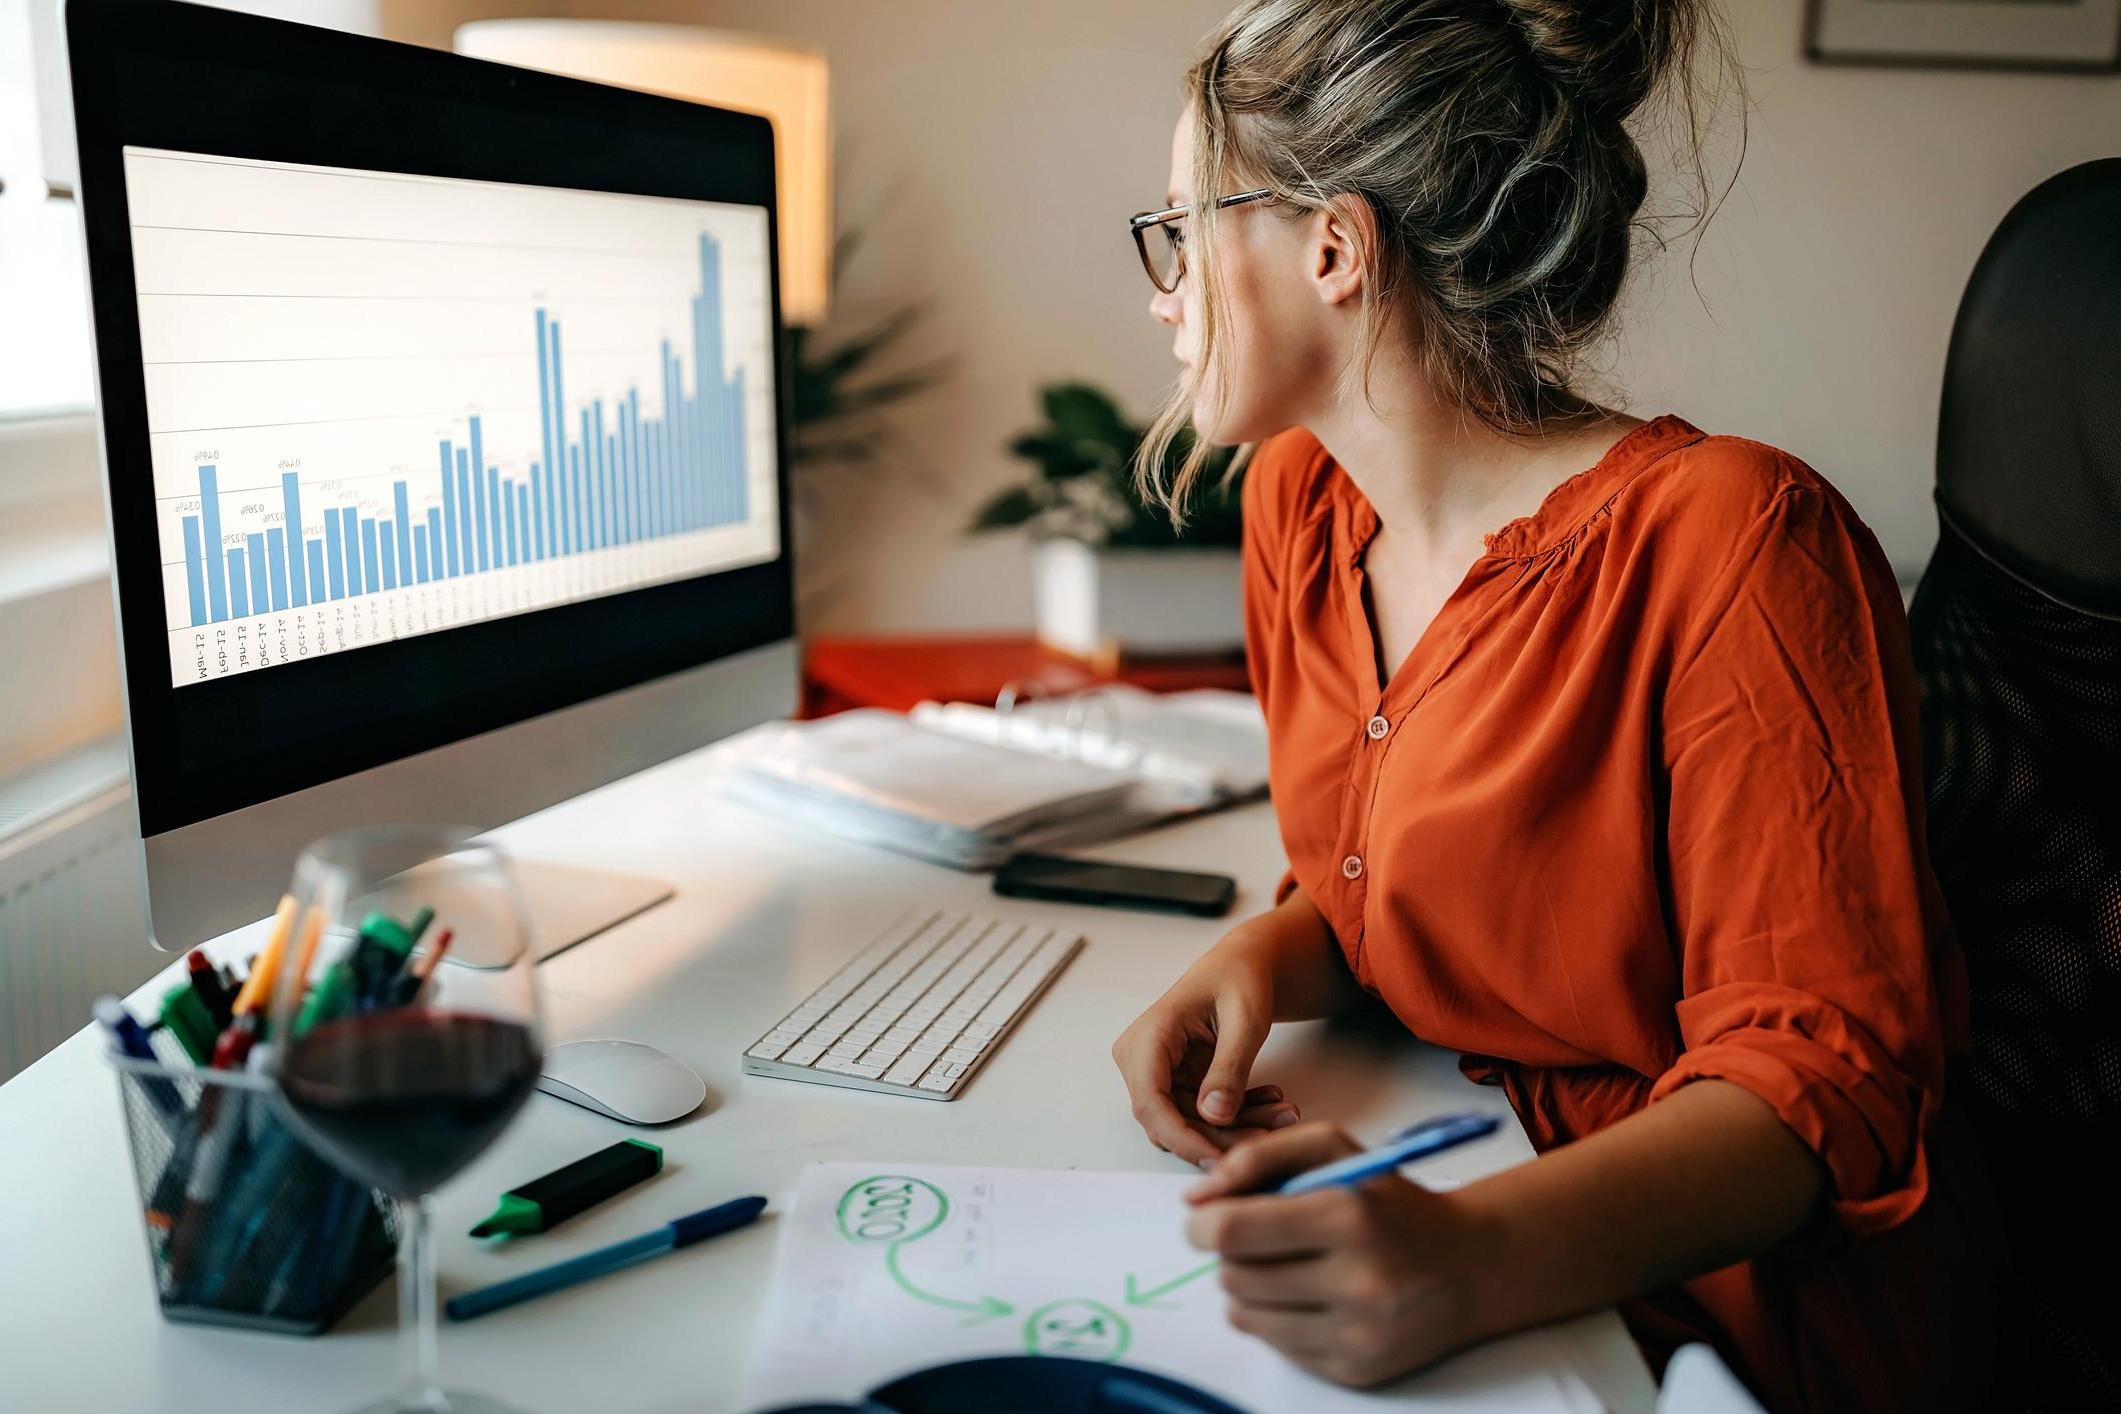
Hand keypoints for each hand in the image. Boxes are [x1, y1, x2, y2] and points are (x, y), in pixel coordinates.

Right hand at [1111, 925, 1300, 1166]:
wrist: (1243, 966)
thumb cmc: (1240, 978)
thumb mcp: (1245, 1019)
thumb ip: (1230, 1067)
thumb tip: (1214, 1115)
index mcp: (1149, 1037)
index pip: (1151, 1103)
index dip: (1183, 1139)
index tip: (1221, 1162)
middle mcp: (1142, 1059)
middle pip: (1172, 1120)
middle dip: (1222, 1135)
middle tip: (1272, 1135)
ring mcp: (1159, 1074)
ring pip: (1191, 1124)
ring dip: (1237, 1127)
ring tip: (1283, 1113)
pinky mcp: (1177, 1084)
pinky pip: (1203, 1115)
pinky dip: (1238, 1114)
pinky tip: (1270, 1102)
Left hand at [1181, 1122, 1500, 1387]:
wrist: (1469, 1267)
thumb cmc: (1392, 1202)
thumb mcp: (1334, 1149)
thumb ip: (1258, 1157)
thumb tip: (1196, 1197)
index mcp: (1348, 1216)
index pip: (1232, 1232)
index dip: (1201, 1224)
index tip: (1204, 1217)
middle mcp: (1356, 1280)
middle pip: (1233, 1276)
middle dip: (1230, 1253)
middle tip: (1256, 1238)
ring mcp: (1357, 1333)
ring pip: (1245, 1314)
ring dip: (1248, 1287)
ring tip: (1284, 1265)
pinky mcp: (1355, 1369)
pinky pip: (1275, 1345)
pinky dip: (1276, 1318)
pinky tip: (1309, 1296)